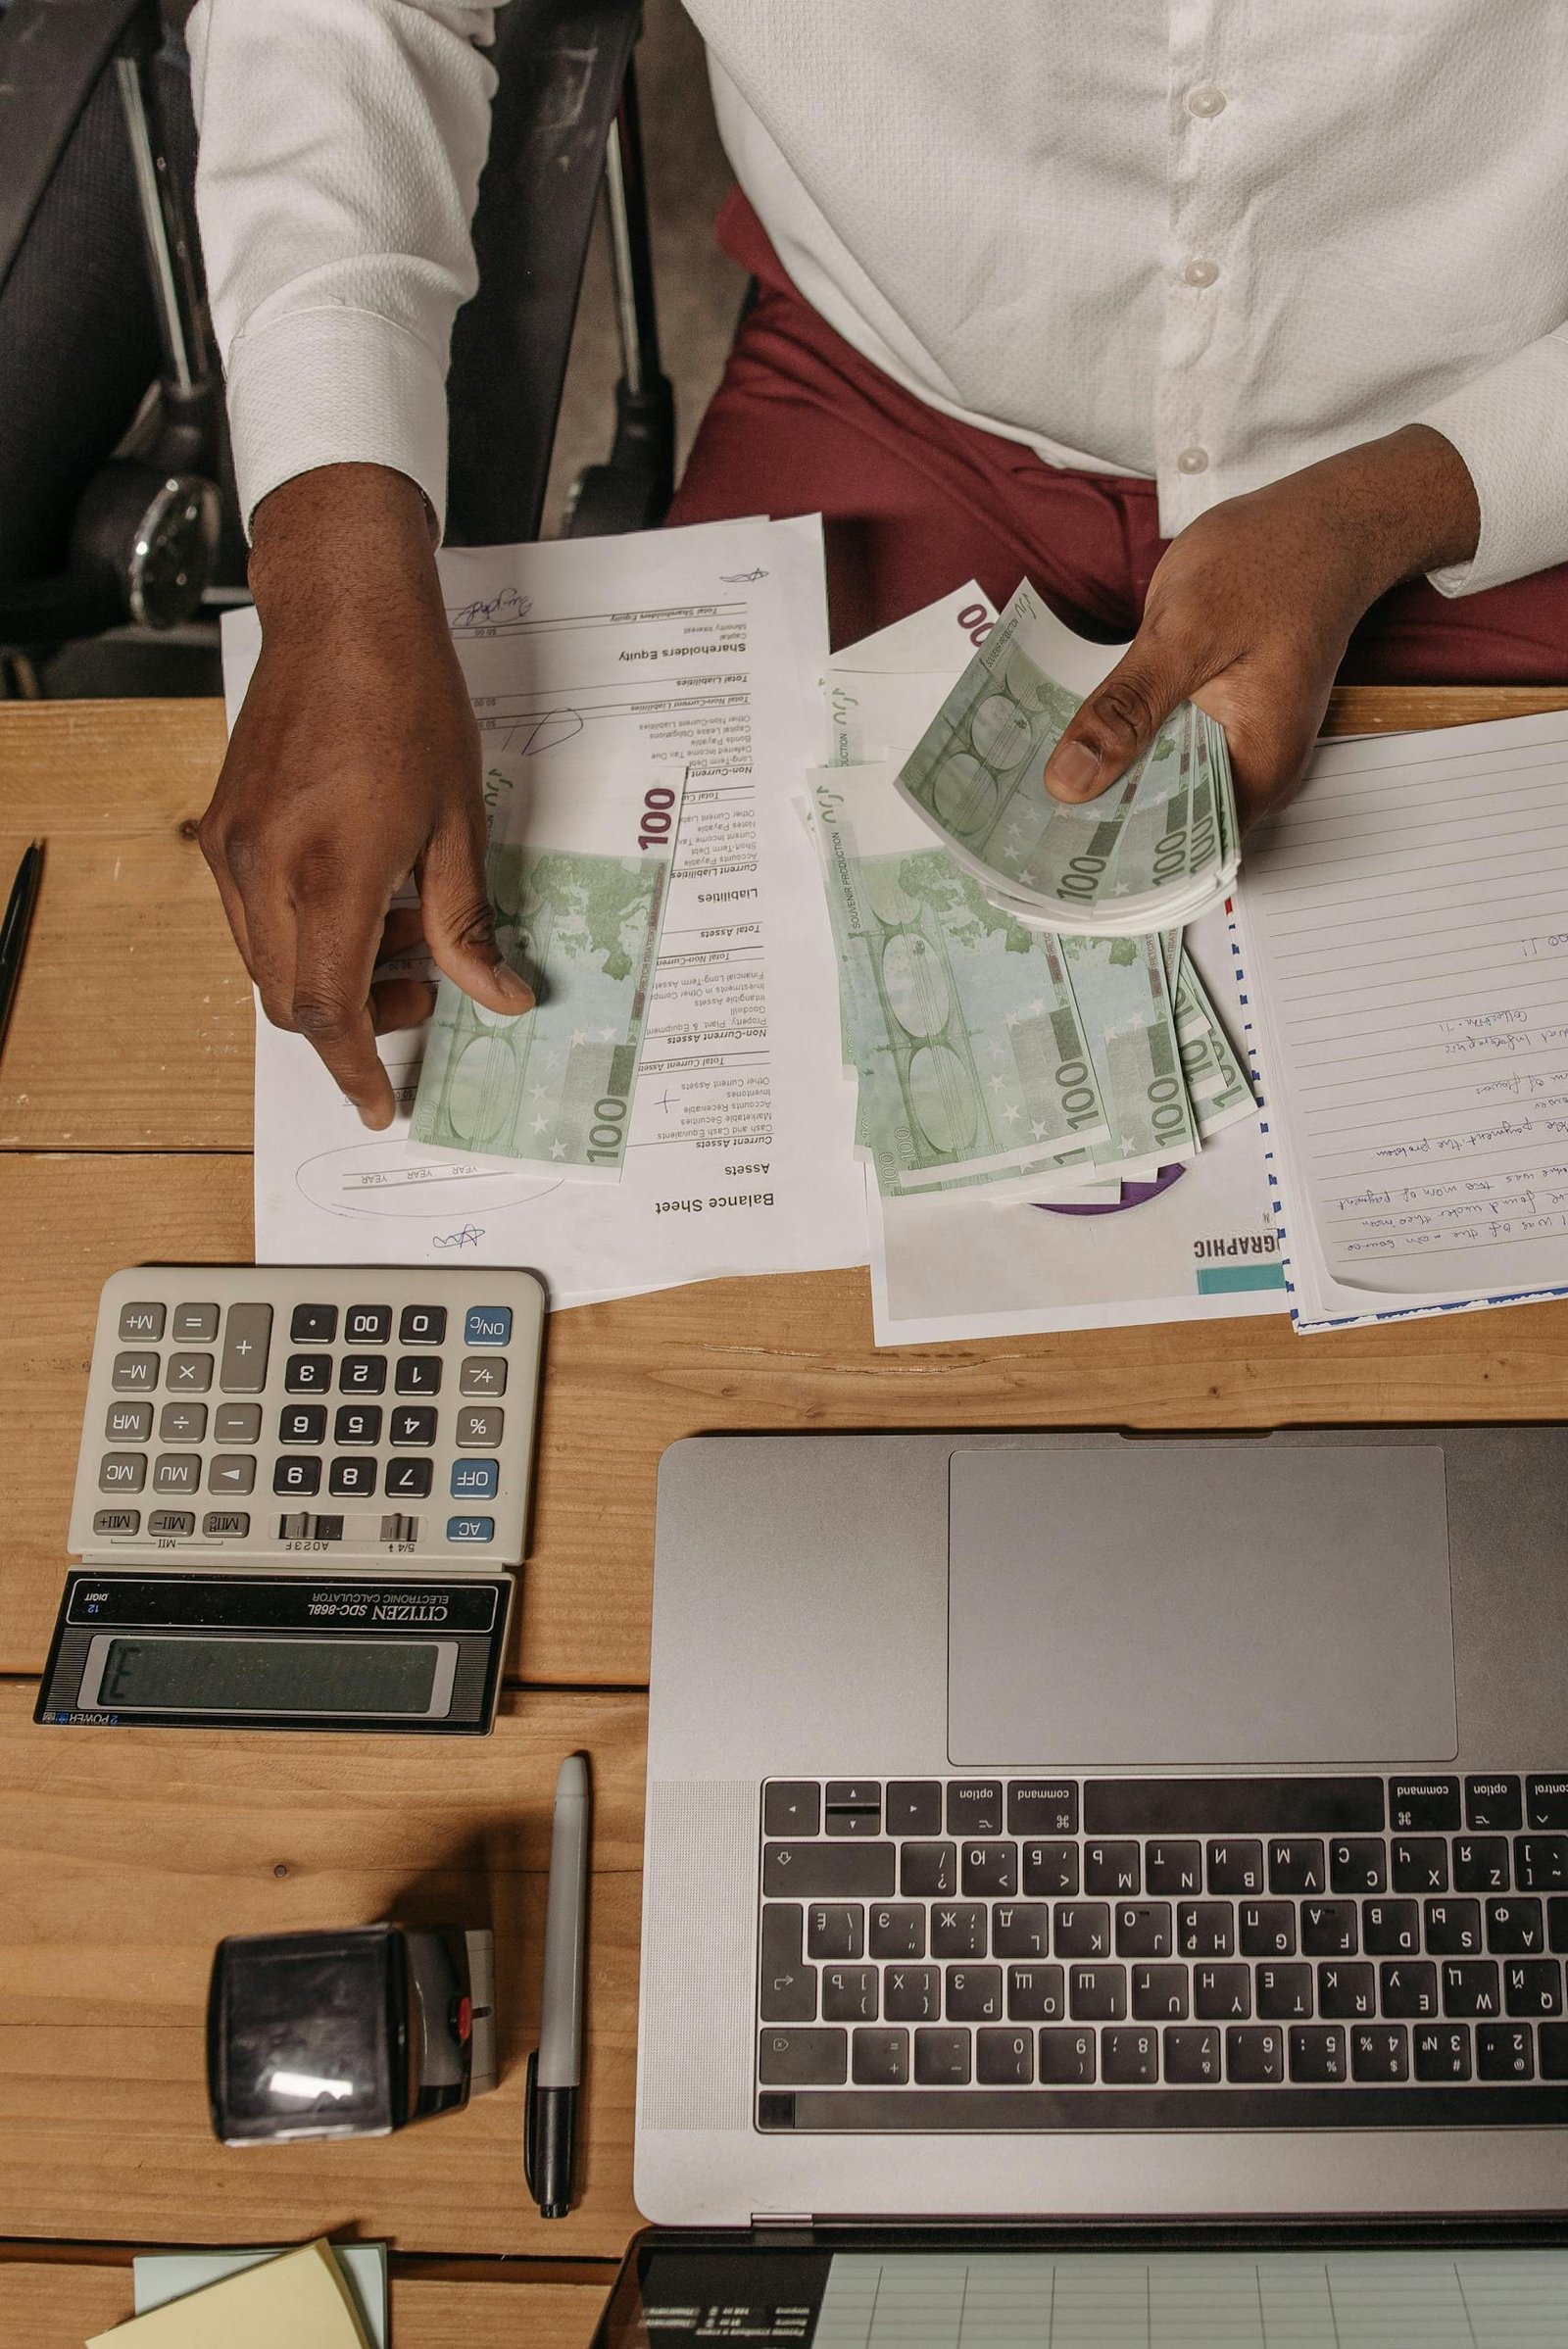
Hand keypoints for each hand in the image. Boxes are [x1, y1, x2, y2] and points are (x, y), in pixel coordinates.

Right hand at [200, 464, 531, 1127]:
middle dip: (355, 1021)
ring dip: (331, 974)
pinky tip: (363, 892)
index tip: (382, 1105)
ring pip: (269, 962)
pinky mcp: (222, 826)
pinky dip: (305, 931)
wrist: (344, 613)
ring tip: (402, 929)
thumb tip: (500, 996)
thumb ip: (467, 923)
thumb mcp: (459, 824)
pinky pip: (255, 915)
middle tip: (422, 994)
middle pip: (292, 1001)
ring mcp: (233, 849)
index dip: (357, 1071)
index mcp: (329, 876)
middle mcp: (264, 870)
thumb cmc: (411, 702)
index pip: (329, 1013)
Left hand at [1042, 424, 1480, 828]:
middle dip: (1096, 819)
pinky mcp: (1222, 722)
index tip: (1043, 854)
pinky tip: (1079, 736)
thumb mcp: (1186, 632)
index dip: (1108, 856)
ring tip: (1032, 786)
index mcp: (1257, 772)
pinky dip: (1127, 744)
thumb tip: (1068, 780)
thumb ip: (1128, 708)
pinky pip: (1167, 750)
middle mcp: (1252, 774)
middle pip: (1162, 824)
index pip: (1173, 851)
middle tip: (1019, 818)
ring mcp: (1239, 748)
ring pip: (1160, 786)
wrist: (1320, 521)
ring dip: (1106, 780)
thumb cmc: (1272, 563)